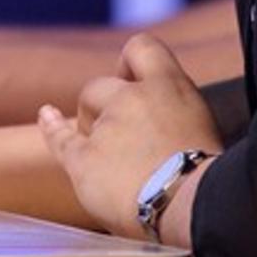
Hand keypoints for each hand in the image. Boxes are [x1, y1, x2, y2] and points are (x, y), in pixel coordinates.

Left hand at [37, 34, 220, 242]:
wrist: (192, 209)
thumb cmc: (210, 179)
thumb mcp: (206, 128)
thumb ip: (177, 113)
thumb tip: (165, 121)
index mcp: (170, 86)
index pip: (141, 48)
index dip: (130, 64)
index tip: (131, 81)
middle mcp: (133, 98)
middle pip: (101, 86)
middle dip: (106, 105)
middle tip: (123, 135)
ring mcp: (106, 128)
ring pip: (86, 113)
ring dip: (93, 127)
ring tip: (113, 158)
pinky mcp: (85, 160)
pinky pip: (61, 138)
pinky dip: (52, 126)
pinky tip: (47, 116)